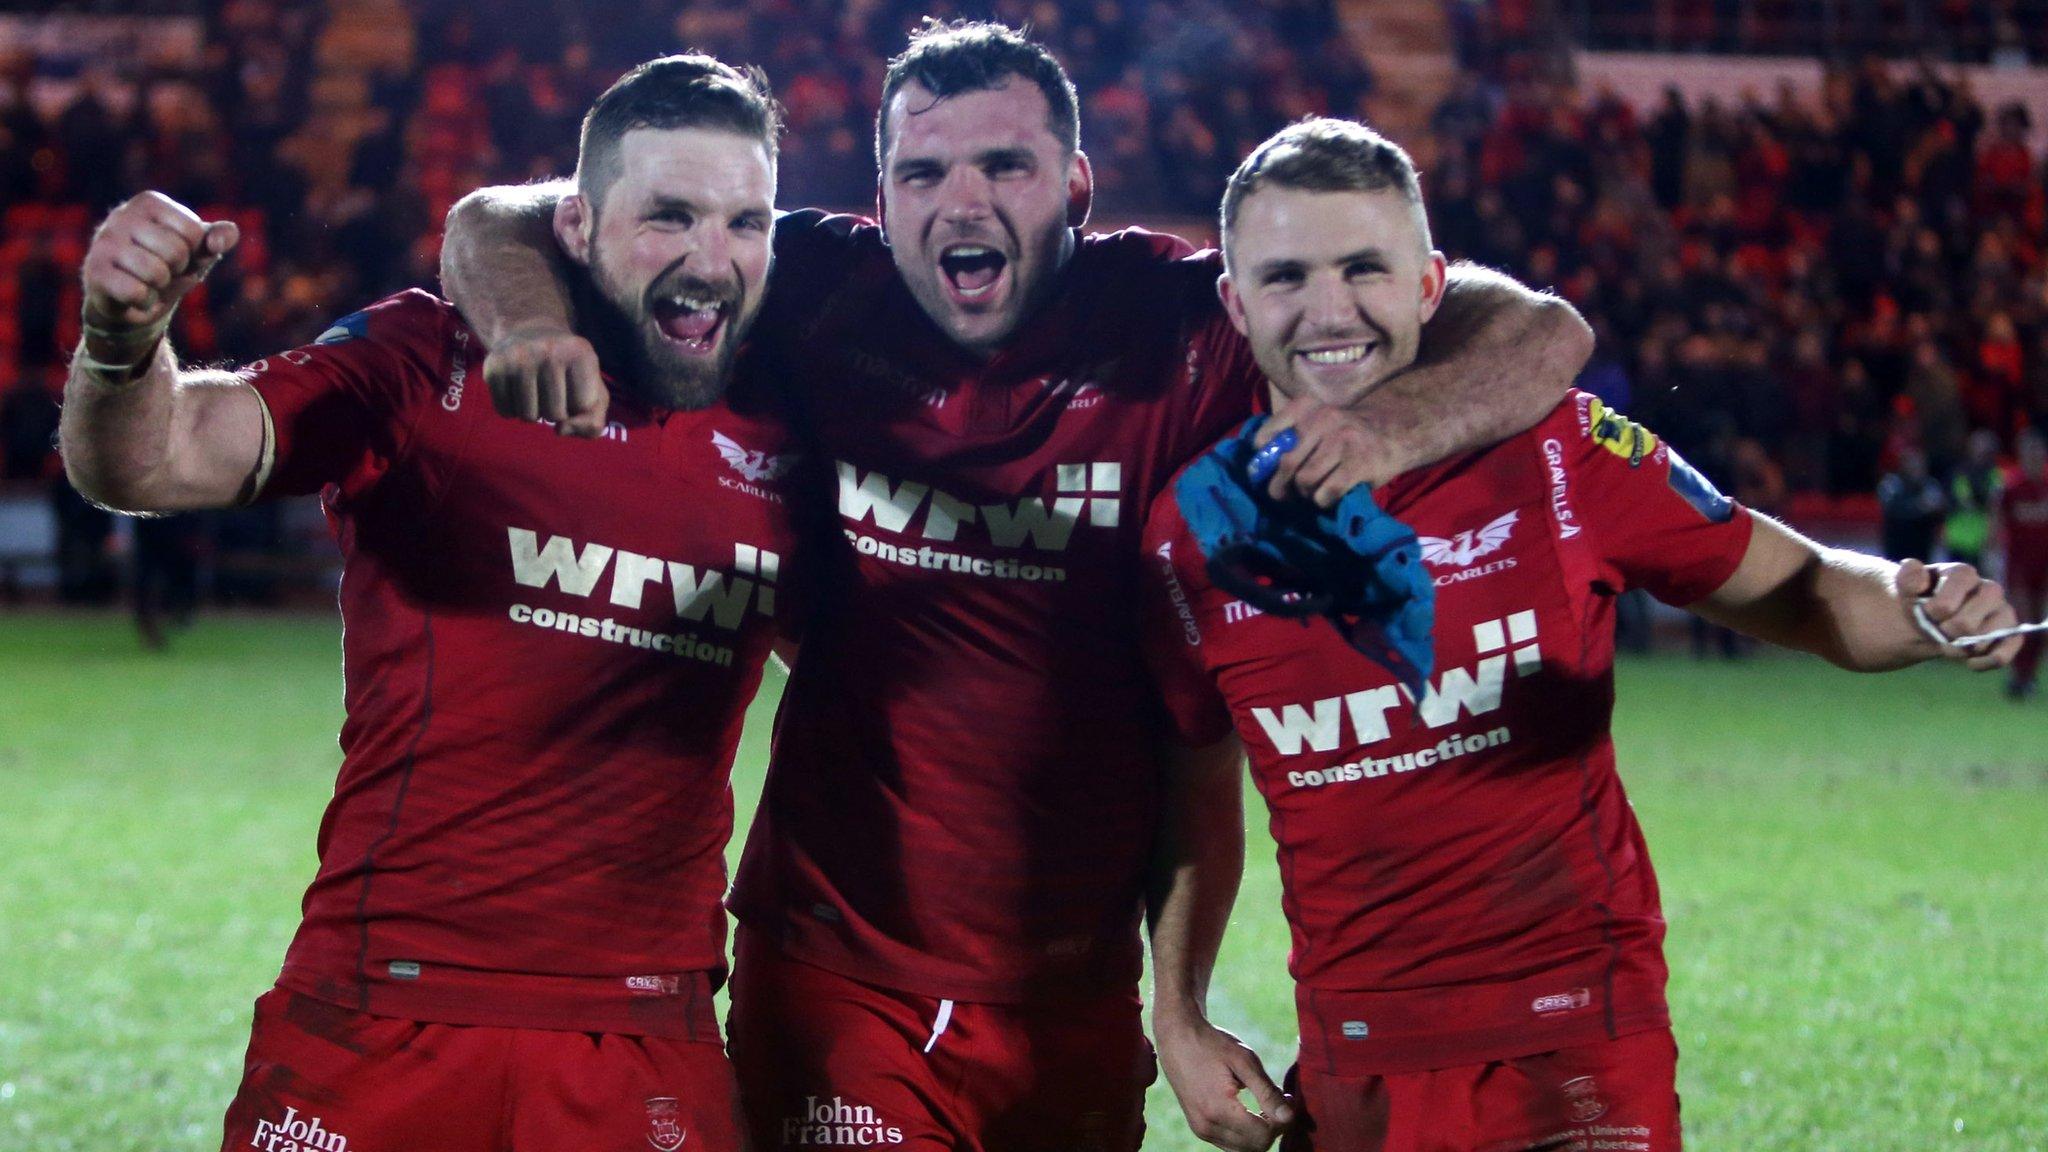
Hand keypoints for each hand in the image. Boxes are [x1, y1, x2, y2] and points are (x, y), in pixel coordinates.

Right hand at [81, 191, 238, 353]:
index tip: (178, 254)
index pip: (193, 232)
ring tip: (148, 282)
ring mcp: (104, 243)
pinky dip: (145, 302)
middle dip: (177, 270)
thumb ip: (218, 238)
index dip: (194, 253)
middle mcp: (121, 216)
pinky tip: (135, 296)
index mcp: (148, 202)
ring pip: (156, 273)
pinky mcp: (94, 272)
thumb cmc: (168, 266)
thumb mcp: (198, 250)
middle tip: (162, 271)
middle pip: (176, 252)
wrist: (131, 299)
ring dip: (161, 287)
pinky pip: (137, 292)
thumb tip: (225, 237)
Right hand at [483, 325, 609, 435]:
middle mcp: (549, 350)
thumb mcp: (593, 392)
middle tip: (550, 390)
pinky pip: (505, 412)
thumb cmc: (568, 371)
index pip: (584, 405)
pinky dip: (513, 410)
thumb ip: (593, 422)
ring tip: (535, 391)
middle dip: (555, 411)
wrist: (528, 332)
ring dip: (534, 413)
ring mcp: (519, 357)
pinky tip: (517, 391)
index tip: (573, 386)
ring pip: (529, 416)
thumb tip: (561, 429)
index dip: (578, 404)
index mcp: (581, 353)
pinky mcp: (494, 367)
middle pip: (556, 414)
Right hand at [1155, 1013, 1292, 1151]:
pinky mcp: (1198, 1128)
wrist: (1177, 1037)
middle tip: (1281, 1101)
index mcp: (1219, 1110)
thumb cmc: (1212, 1044)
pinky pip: (1230, 1143)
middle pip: (1255, 1146)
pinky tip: (1249, 1110)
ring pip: (1243, 1149)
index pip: (1263, 1136)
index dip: (1282, 1122)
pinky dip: (1245, 1133)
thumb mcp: (1245, 1061)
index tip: (1289, 1098)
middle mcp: (1207, 1126)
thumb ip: (1267, 1092)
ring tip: (1266, 1106)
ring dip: (1260, 1133)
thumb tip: (1289, 1117)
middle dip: (1274, 1128)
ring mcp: (1200, 1130)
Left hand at [1251, 395, 1394, 506]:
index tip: (1261, 471)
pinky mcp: (1359, 463)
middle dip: (1281, 485)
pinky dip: (1323, 500)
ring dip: (1305, 493)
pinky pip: (1327, 491)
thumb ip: (1287, 436)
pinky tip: (1329, 496)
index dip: (1262, 458)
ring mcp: (1344, 440)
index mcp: (1308, 406)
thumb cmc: (1344, 435)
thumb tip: (1257, 470)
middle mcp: (1325, 418)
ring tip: (1313, 491)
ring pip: (1305, 479)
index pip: (1269, 433)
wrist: (1393, 434)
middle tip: (1285, 494)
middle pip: (1287, 463)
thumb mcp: (1315, 423)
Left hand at [1898, 558, 2022, 669]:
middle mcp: (1990, 590)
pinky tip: (1969, 662)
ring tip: (1948, 645)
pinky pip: (2004, 654)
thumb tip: (1916, 571)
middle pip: (1967, 624)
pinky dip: (1985, 662)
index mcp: (1963, 574)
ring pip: (1987, 639)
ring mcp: (2003, 612)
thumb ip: (1908, 577)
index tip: (1927, 613)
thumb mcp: (1906, 586)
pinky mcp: (2010, 635)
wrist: (1929, 618)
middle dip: (1945, 633)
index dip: (1937, 608)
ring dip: (1962, 649)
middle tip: (1936, 632)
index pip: (1953, 596)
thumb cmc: (1920, 599)